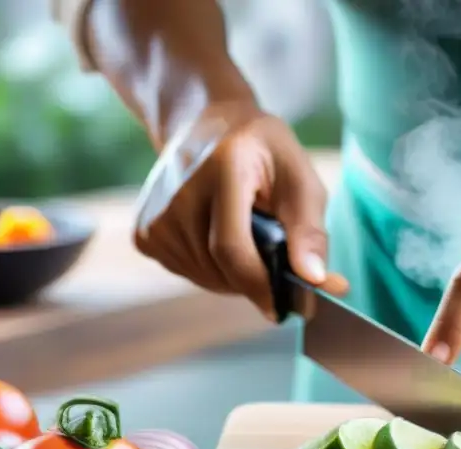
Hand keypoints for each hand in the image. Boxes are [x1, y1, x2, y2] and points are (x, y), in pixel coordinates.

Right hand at [133, 99, 347, 318]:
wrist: (205, 126)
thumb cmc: (263, 155)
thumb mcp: (300, 179)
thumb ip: (310, 231)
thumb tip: (315, 279)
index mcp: (223, 168)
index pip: (232, 249)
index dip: (260, 286)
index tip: (284, 309)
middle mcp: (179, 192)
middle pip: (220, 270)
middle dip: (257, 281)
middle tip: (278, 263)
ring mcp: (155, 215)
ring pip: (206, 278)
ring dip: (236, 276)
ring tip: (249, 240)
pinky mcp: (145, 234)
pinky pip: (189, 274)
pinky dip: (213, 270)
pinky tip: (219, 237)